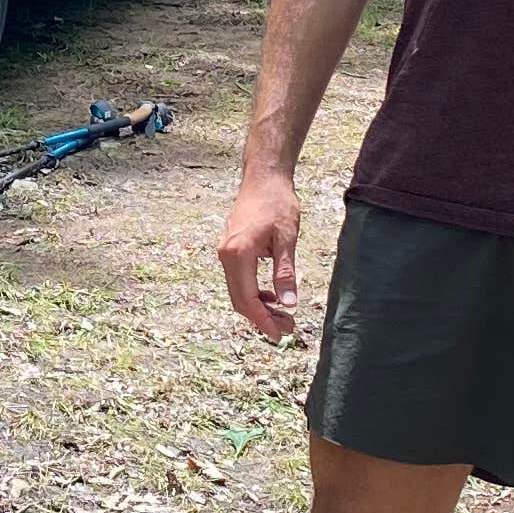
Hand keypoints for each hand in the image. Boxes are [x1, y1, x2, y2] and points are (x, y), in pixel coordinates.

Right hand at [219, 170, 303, 339]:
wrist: (263, 177)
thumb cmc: (277, 203)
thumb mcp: (286, 238)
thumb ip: (285, 272)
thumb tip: (288, 303)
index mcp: (238, 254)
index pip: (247, 298)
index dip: (263, 320)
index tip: (280, 334)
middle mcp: (226, 255)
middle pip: (239, 299)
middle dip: (262, 318)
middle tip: (287, 330)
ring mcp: (225, 252)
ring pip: (238, 291)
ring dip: (258, 307)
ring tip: (284, 316)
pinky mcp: (230, 249)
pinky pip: (238, 279)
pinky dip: (254, 293)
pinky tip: (272, 297)